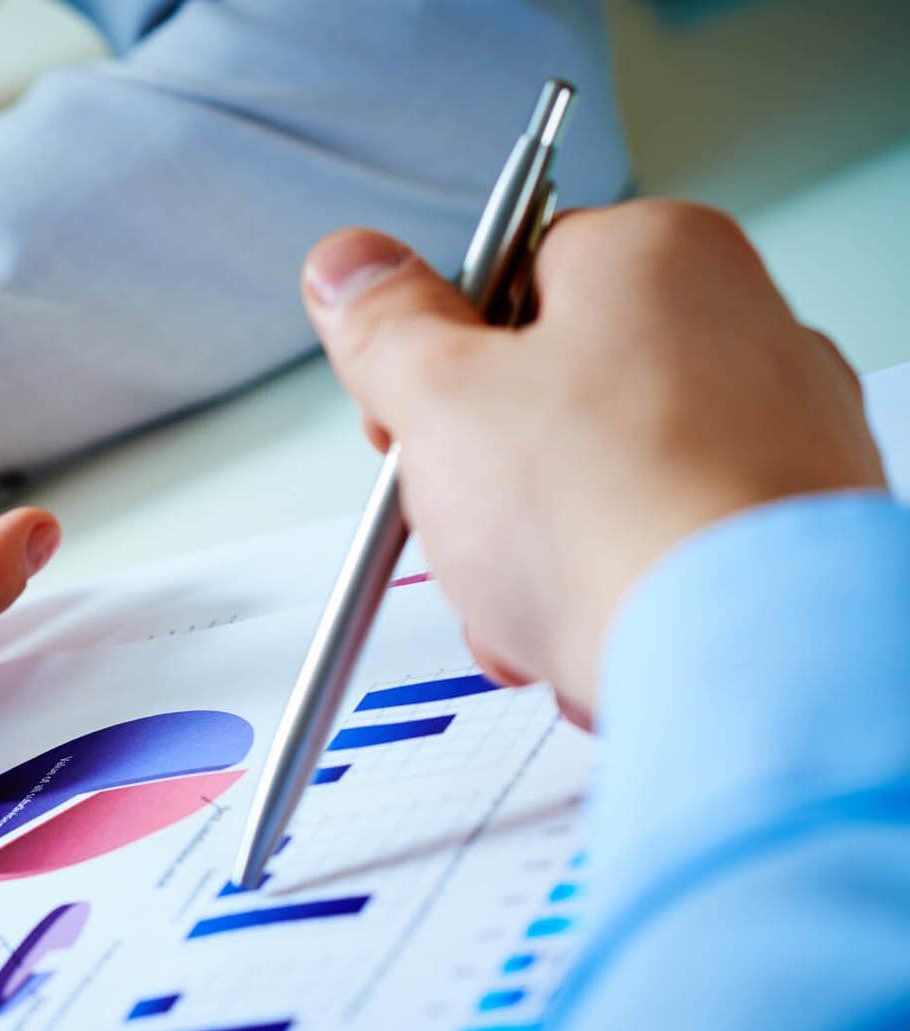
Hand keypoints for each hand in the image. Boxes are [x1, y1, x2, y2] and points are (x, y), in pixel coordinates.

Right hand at [299, 201, 883, 712]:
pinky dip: (615, 593)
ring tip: (527, 604)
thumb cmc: (613, 518)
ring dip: (539, 555)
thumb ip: (384, 326)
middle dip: (485, 481)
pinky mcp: (793, 532)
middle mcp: (742, 324)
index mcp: (658, 256)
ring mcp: (782, 431)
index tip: (413, 421)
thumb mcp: (440, 399)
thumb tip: (350, 266)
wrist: (742, 661)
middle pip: (551, 392)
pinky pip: (665, 549)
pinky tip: (591, 635)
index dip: (437, 360)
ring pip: (604, 484)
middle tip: (465, 522)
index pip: (506, 276)